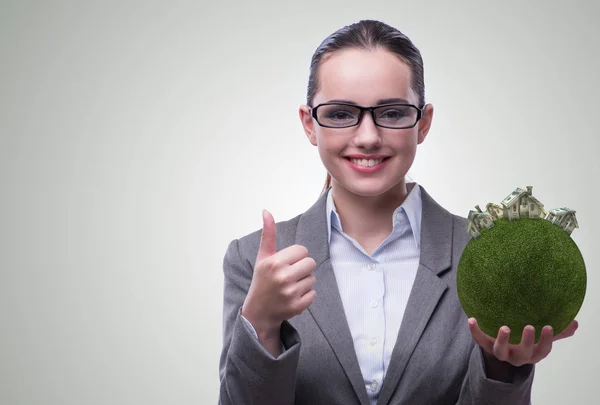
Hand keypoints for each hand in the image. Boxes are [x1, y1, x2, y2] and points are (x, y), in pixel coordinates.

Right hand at [241, 210, 316, 341]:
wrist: (258, 312)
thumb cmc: (262, 280)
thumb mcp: (262, 257)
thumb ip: (268, 234)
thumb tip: (266, 211)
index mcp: (274, 263)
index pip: (302, 250)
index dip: (295, 256)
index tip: (285, 264)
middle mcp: (282, 277)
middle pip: (310, 263)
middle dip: (302, 268)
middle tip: (289, 275)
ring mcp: (290, 293)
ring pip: (312, 278)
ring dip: (304, 282)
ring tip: (290, 286)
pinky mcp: (297, 306)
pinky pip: (313, 293)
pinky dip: (306, 295)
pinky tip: (293, 297)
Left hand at [468, 318, 578, 366]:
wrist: (503, 350)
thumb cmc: (526, 341)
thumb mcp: (541, 337)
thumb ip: (557, 331)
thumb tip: (574, 323)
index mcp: (532, 353)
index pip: (542, 350)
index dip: (546, 340)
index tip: (548, 326)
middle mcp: (516, 356)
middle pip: (522, 354)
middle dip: (526, 341)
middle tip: (528, 327)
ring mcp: (501, 352)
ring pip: (500, 351)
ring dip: (502, 340)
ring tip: (504, 328)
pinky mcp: (486, 345)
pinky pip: (479, 340)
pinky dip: (474, 331)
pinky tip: (471, 319)